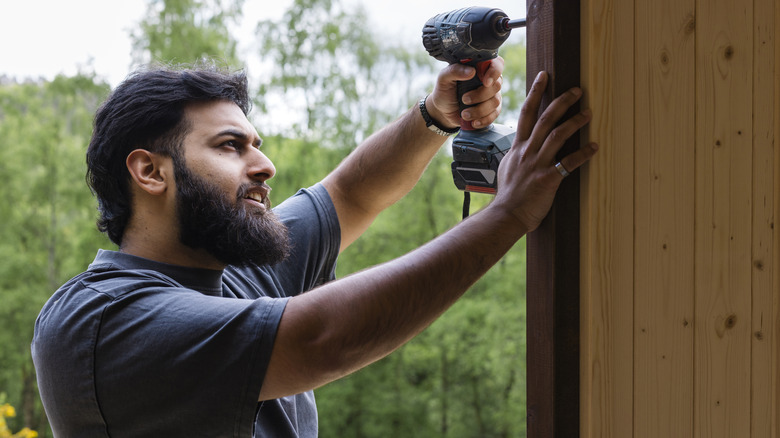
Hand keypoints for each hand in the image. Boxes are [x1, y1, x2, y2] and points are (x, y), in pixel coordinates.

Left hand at [426, 56, 504, 129]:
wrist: (443, 111)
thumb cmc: (444, 91)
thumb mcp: (444, 78)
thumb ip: (455, 71)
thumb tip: (471, 71)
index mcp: (479, 67)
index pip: (497, 63)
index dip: (494, 72)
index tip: (485, 82)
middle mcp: (488, 80)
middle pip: (496, 85)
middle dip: (480, 95)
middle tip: (464, 99)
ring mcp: (491, 95)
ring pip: (495, 101)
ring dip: (479, 110)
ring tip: (464, 114)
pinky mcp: (492, 109)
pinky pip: (494, 115)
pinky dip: (484, 120)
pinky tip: (474, 122)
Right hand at [491, 71, 598, 230]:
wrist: (506, 215)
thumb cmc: (509, 195)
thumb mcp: (507, 168)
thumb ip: (516, 154)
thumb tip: (519, 146)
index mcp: (518, 147)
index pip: (526, 113)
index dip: (535, 93)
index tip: (544, 76)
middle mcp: (527, 151)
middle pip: (545, 119)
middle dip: (562, 101)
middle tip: (577, 89)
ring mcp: (537, 164)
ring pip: (557, 136)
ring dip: (575, 122)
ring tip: (589, 113)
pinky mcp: (548, 179)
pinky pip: (568, 163)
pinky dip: (583, 154)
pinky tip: (594, 147)